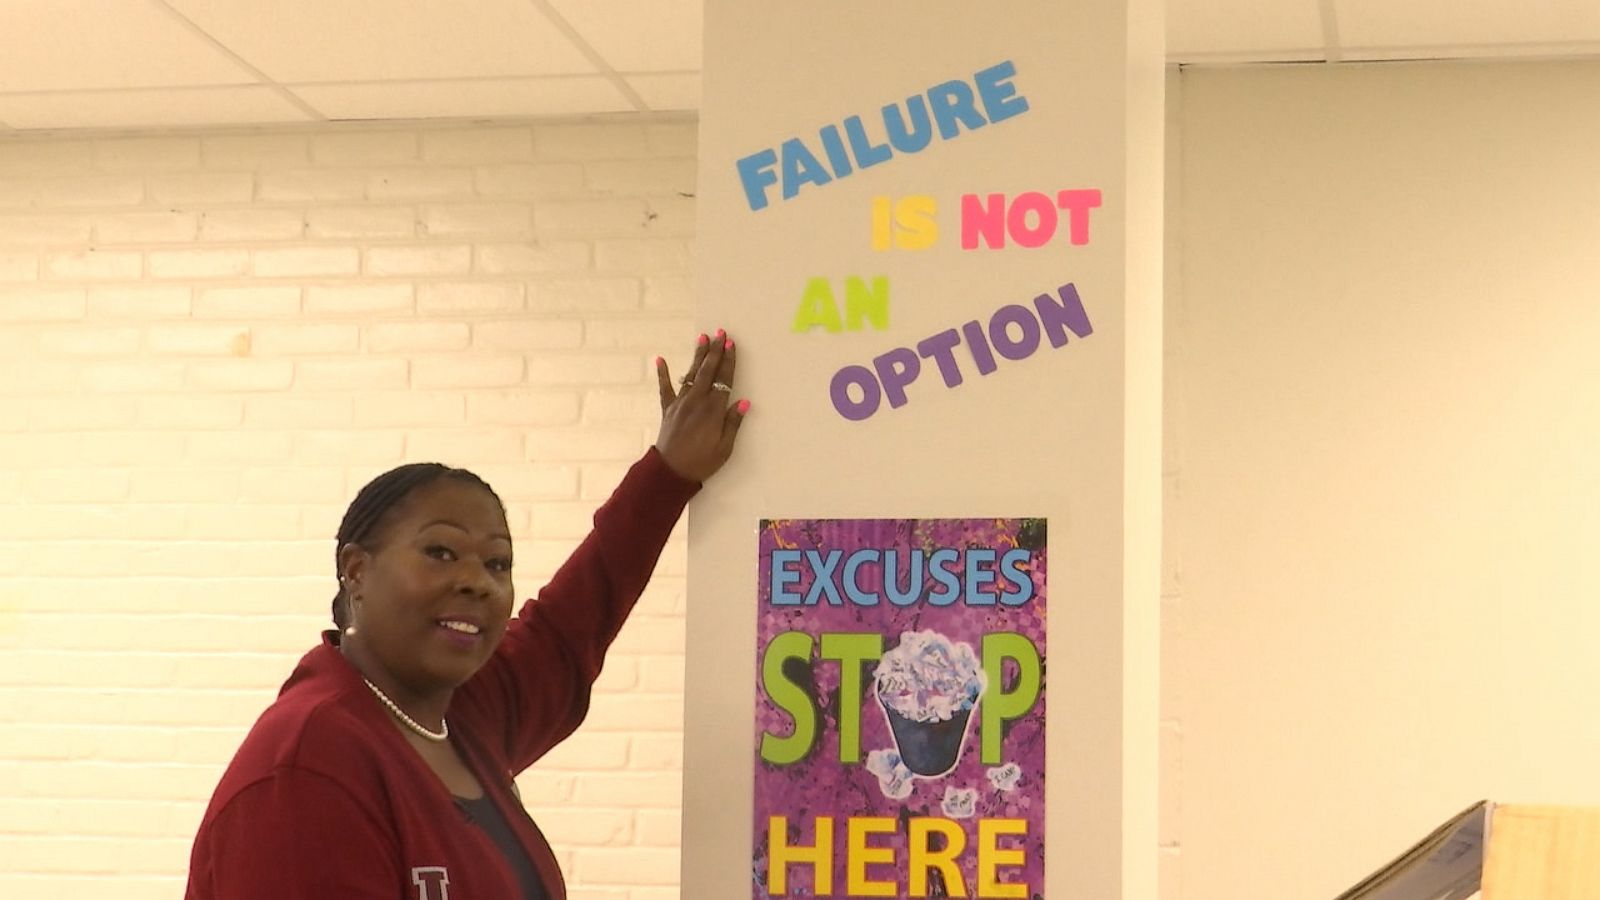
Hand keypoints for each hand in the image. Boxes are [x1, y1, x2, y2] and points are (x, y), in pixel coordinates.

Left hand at [653, 329, 747, 482]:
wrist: (670, 472)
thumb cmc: (702, 462)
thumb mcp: (725, 448)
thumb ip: (733, 423)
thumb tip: (744, 402)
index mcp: (713, 410)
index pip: (724, 380)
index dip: (729, 362)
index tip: (732, 344)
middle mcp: (697, 401)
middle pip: (708, 371)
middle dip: (715, 351)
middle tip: (721, 333)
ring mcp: (681, 403)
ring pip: (691, 374)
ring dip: (697, 356)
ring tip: (702, 338)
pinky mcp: (668, 409)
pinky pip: (665, 388)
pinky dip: (663, 374)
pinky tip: (660, 359)